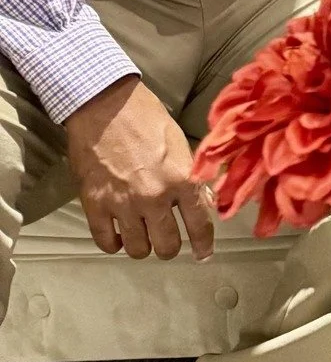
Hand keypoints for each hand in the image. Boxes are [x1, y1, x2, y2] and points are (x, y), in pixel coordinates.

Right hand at [65, 76, 213, 261]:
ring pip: (138, 249)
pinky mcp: (94, 205)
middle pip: (167, 245)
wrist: (105, 107)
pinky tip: (120, 235)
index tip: (203, 254)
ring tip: (144, 236)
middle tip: (169, 241)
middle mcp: (154, 196)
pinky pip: (106, 242)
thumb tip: (204, 200)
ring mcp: (122, 204)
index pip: (199, 223)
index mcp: (181, 178)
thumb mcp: (180, 143)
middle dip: (170, 247)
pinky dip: (115, 244)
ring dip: (143, 247)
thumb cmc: (148, 118)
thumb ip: (191, 175)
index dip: (203, 243)